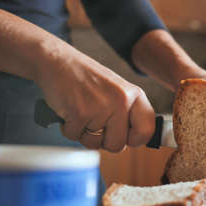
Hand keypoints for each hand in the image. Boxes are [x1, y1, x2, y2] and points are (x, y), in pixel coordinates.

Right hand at [35, 41, 154, 151]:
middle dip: (104, 140)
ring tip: (81, 113)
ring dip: (84, 134)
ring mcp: (101, 107)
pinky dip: (68, 128)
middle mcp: (122, 101)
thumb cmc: (87, 78)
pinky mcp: (79, 113)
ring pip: (95, 143)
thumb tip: (131, 142)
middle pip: (118, 145)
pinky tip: (69, 111)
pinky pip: (75, 137)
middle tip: (95, 123)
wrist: (57, 61)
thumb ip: (128, 114)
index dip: (135, 140)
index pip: (147, 131)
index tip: (126, 138)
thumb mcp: (118, 91)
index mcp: (135, 95)